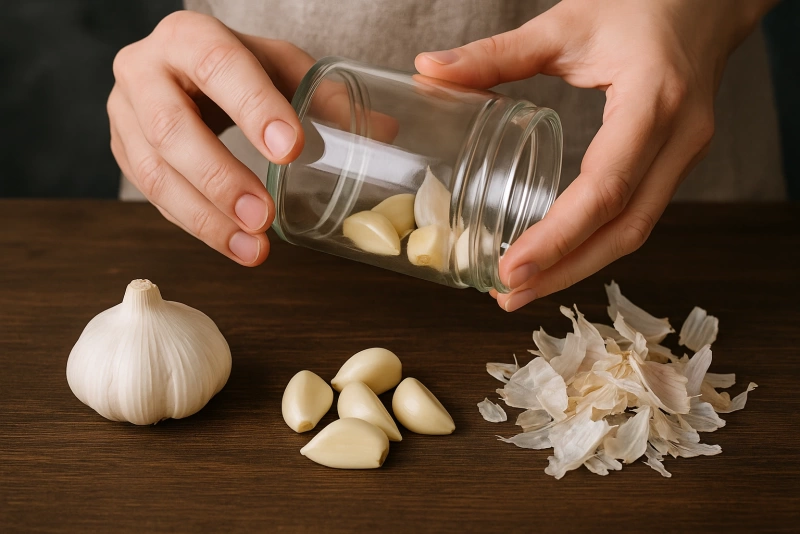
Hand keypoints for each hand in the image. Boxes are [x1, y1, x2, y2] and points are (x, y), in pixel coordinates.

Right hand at [108, 11, 314, 264]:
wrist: (180, 72)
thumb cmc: (236, 69)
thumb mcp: (280, 69)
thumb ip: (325, 97)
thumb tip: (385, 132)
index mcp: (188, 36)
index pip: (218, 66)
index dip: (253, 108)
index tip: (290, 148)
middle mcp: (144, 70)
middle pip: (172, 128)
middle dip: (221, 178)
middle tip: (264, 216)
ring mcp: (124, 113)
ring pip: (154, 172)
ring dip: (206, 217)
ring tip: (253, 247)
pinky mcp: (123, 151)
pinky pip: (153, 196)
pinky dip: (196, 225)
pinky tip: (232, 244)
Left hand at [416, 0, 775, 309]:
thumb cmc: (643, 4)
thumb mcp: (566, 25)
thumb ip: (496, 52)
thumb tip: (428, 69)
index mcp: (652, 102)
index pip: (605, 189)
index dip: (558, 236)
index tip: (511, 268)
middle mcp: (678, 139)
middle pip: (625, 229)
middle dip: (565, 271)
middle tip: (508, 295)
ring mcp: (683, 155)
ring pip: (635, 230)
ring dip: (580, 267)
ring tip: (524, 288)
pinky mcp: (674, 162)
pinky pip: (637, 215)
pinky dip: (596, 243)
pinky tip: (559, 257)